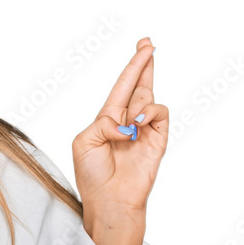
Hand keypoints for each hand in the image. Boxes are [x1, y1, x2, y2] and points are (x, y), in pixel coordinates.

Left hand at [71, 37, 166, 214]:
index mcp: (107, 119)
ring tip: (129, 127)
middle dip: (144, 64)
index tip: (143, 46)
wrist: (109, 200)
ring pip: (148, 98)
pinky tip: (138, 124)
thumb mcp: (83, 142)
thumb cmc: (92, 175)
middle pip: (139, 85)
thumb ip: (102, 123)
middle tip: (148, 44)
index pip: (122, 86)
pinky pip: (160, 113)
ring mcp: (144, 129)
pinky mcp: (158, 139)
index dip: (132, 66)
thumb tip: (128, 124)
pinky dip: (150, 112)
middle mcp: (128, 121)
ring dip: (138, 103)